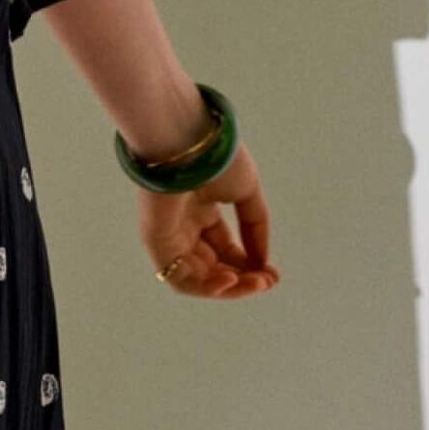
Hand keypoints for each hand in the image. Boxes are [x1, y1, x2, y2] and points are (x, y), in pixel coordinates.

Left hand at [136, 144, 280, 298]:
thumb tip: (263, 262)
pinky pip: (180, 278)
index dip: (249, 264)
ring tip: (255, 283)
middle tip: (266, 282)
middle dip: (243, 278)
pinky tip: (231, 280)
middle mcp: (183, 224)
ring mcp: (168, 234)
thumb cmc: (215, 158)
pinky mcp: (156, 242)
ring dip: (230, 287)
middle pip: (213, 265)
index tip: (272, 274)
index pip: (224, 247)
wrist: (188, 142)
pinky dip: (207, 287)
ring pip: (199, 277)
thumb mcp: (246, 192)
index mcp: (201, 208)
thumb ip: (255, 227)